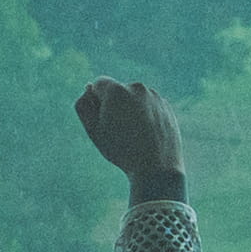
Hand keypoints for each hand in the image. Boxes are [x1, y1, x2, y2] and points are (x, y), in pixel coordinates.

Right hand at [78, 75, 184, 189]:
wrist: (156, 167)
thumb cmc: (121, 150)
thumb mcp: (93, 130)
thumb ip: (84, 106)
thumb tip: (88, 88)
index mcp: (116, 90)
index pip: (98, 84)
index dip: (96, 102)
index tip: (102, 120)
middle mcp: (137, 87)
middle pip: (118, 91)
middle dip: (115, 105)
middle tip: (118, 131)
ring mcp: (154, 96)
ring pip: (135, 99)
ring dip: (131, 110)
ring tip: (134, 135)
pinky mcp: (166, 106)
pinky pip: (149, 106)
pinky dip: (146, 116)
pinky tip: (147, 135)